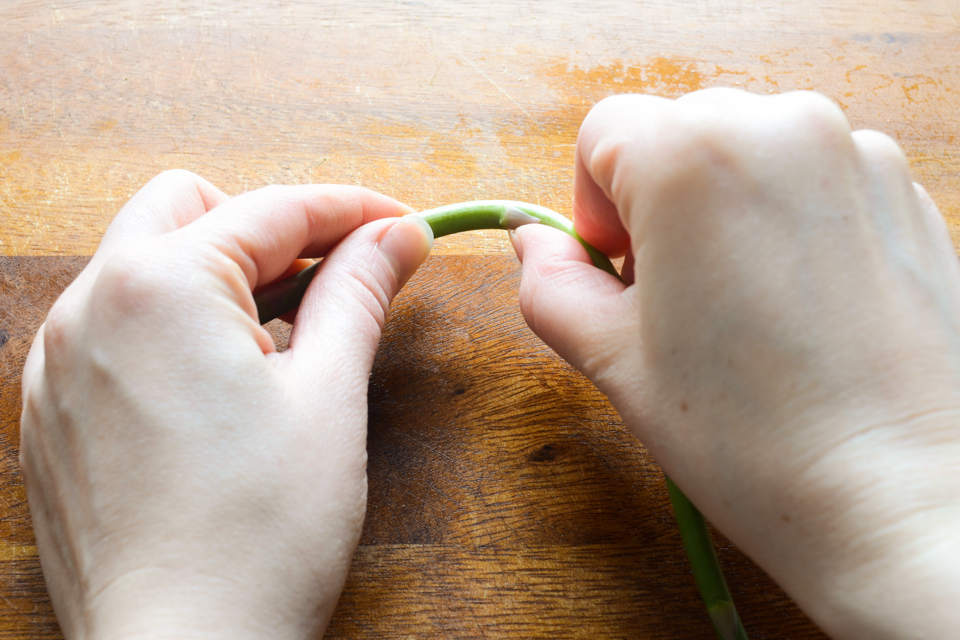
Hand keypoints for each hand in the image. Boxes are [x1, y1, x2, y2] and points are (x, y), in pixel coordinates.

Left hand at [19, 170, 432, 639]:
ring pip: (143, 265)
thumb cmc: (261, 532)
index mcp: (159, 286)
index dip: (353, 211)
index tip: (404, 227)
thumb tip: (398, 236)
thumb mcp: (328, 395)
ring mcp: (58, 362)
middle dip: (267, 228)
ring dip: (218, 276)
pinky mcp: (52, 413)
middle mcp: (89, 307)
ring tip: (282, 340)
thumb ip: (358, 293)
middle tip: (331, 279)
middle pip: (187, 210)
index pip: (273, 208)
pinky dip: (173, 326)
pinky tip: (220, 385)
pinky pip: (112, 328)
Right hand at [511, 90, 959, 638]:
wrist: (899, 495)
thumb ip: (552, 284)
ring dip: (726, 210)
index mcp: (692, 156)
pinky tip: (800, 303)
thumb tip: (534, 245)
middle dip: (658, 204)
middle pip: (679, 135)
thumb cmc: (752, 436)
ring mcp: (856, 154)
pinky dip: (790, 220)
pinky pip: (816, 177)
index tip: (617, 270)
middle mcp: (781, 127)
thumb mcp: (613, 359)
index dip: (594, 205)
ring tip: (742, 307)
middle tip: (673, 297)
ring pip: (749, 153)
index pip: (605, 132)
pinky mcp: (907, 190)